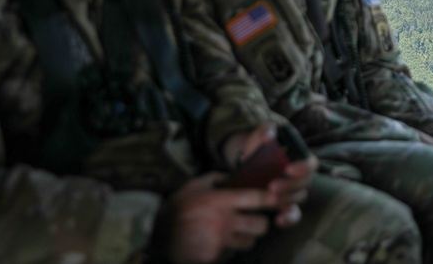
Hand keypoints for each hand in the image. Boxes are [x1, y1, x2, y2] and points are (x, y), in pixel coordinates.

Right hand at [151, 173, 273, 263]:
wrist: (154, 235)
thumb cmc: (177, 207)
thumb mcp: (195, 185)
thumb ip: (217, 178)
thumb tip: (235, 175)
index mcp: (220, 201)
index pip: (256, 199)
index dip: (272, 199)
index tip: (278, 199)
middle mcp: (223, 221)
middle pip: (261, 226)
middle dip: (261, 224)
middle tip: (254, 221)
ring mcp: (218, 242)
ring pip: (249, 242)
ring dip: (246, 238)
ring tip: (234, 232)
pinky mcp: (213, 257)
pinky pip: (231, 254)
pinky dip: (228, 250)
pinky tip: (216, 243)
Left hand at [223, 124, 317, 227]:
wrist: (248, 161)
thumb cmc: (259, 146)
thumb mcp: (260, 136)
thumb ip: (265, 132)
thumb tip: (269, 135)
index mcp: (300, 158)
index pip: (311, 164)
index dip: (303, 167)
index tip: (288, 169)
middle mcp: (301, 176)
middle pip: (304, 184)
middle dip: (289, 186)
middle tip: (272, 187)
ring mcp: (294, 192)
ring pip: (298, 199)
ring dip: (286, 200)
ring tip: (269, 199)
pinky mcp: (285, 205)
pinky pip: (293, 214)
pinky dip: (288, 219)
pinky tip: (277, 220)